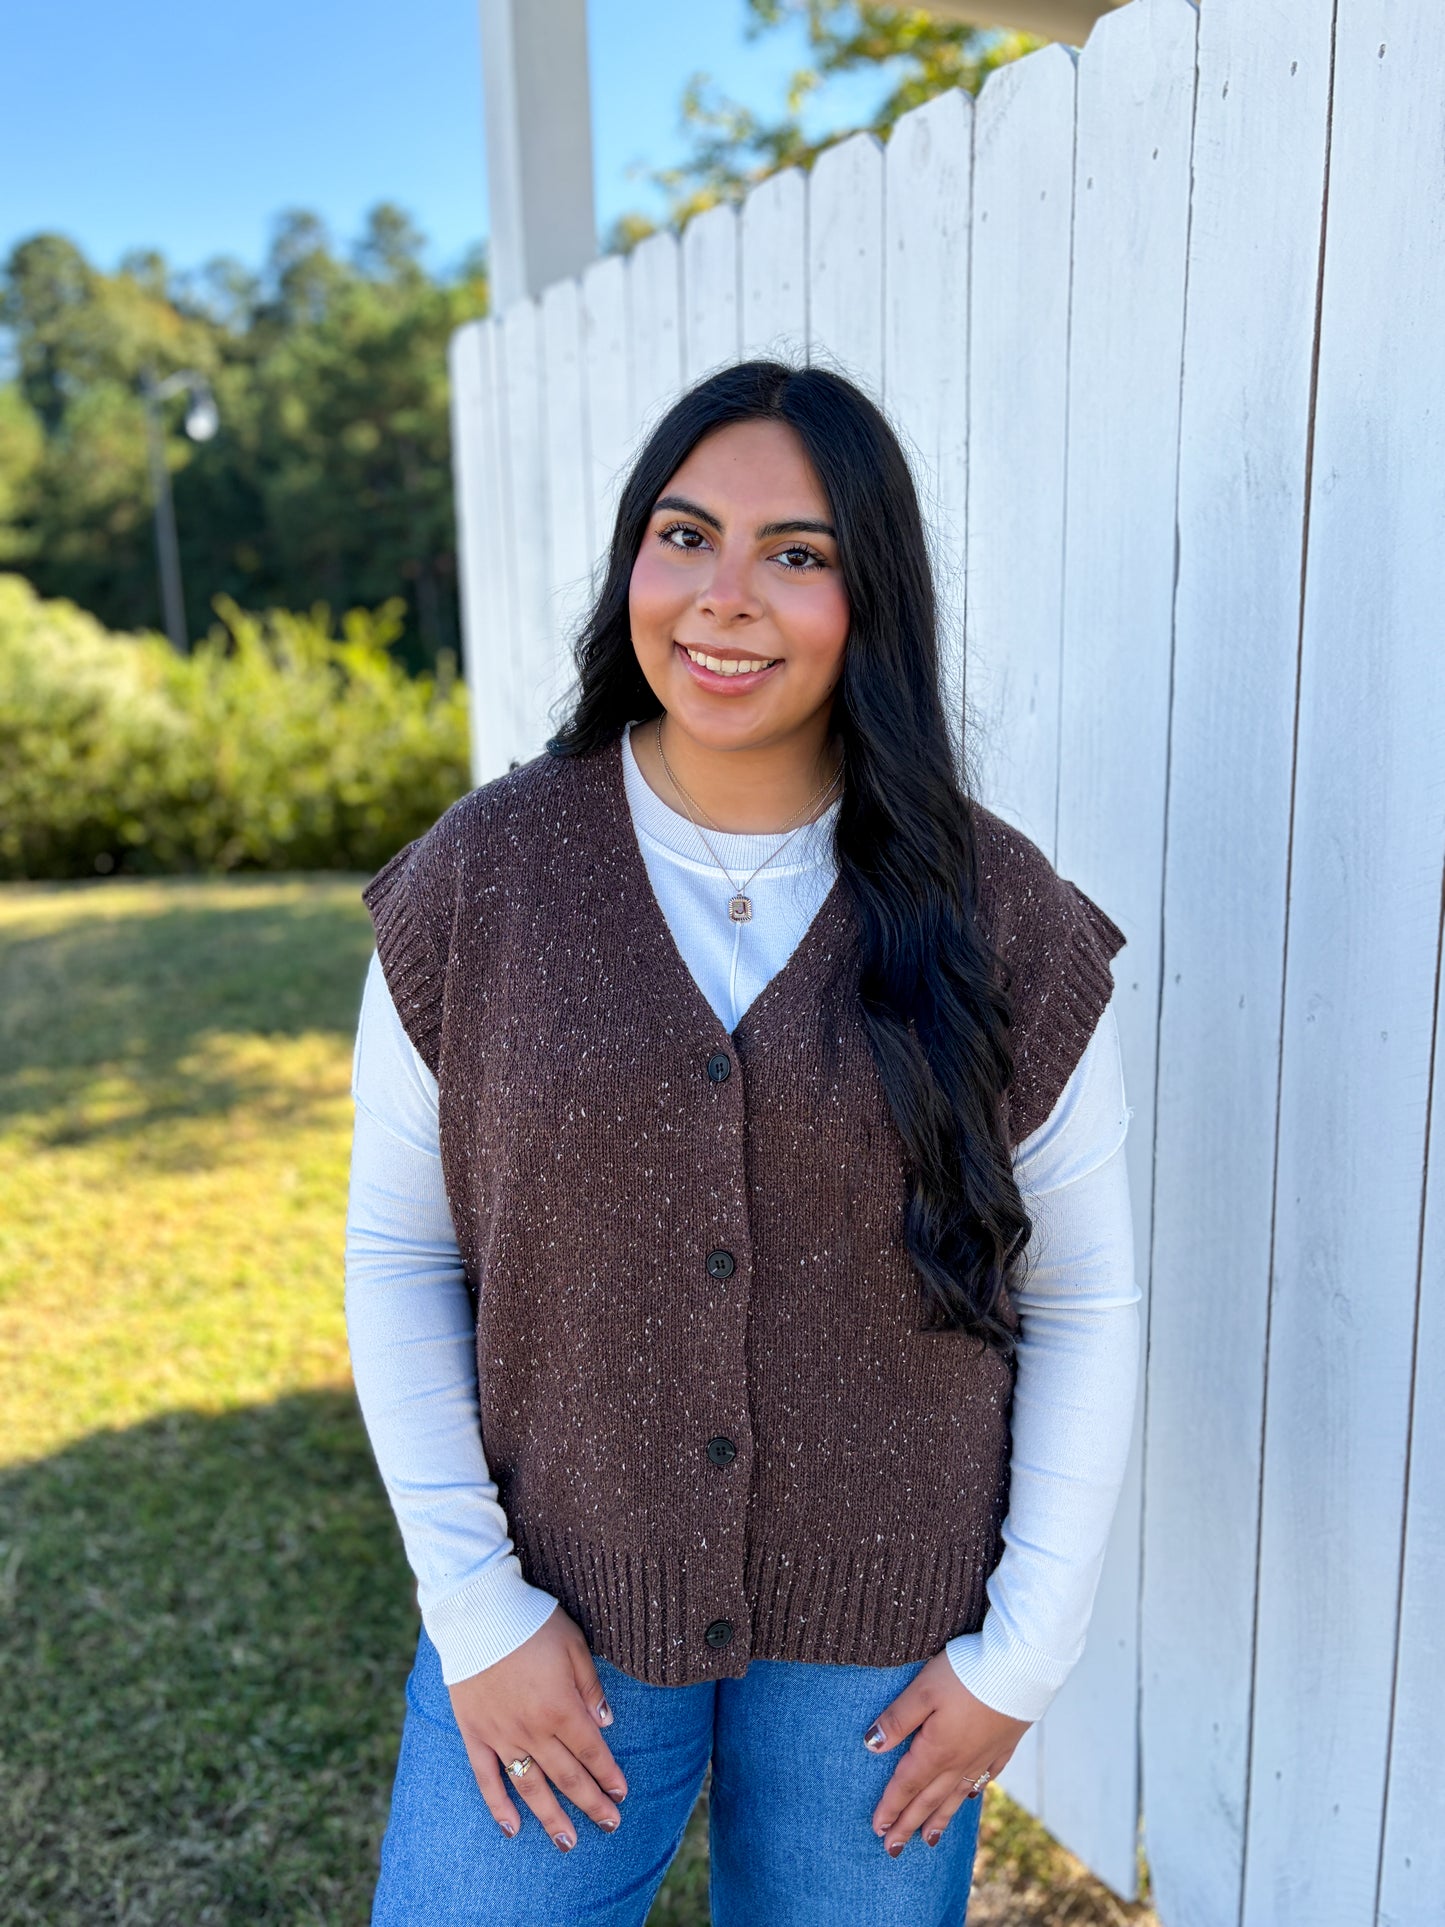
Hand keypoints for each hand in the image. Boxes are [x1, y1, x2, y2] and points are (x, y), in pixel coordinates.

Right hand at [447, 1606, 627, 1850]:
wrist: (476, 1611)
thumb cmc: (531, 1622)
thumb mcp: (574, 1645)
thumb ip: (591, 1687)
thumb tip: (606, 1723)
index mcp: (561, 1708)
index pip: (592, 1752)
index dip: (608, 1776)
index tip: (621, 1795)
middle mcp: (533, 1730)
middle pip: (567, 1777)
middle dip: (590, 1803)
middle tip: (609, 1826)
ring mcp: (501, 1735)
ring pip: (530, 1787)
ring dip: (551, 1817)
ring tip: (567, 1843)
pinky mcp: (474, 1733)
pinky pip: (487, 1778)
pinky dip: (498, 1806)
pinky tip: (511, 1829)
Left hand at [864, 1651, 1031, 1854]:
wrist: (1022, 1669)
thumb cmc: (967, 1675)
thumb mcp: (922, 1690)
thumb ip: (897, 1719)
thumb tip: (871, 1746)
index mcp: (937, 1750)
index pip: (907, 1785)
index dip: (891, 1807)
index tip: (877, 1830)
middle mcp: (960, 1761)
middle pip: (929, 1799)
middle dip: (909, 1825)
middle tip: (893, 1850)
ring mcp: (984, 1755)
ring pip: (956, 1796)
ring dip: (939, 1819)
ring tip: (928, 1840)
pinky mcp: (1004, 1745)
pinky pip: (985, 1779)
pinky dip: (972, 1793)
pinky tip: (969, 1798)